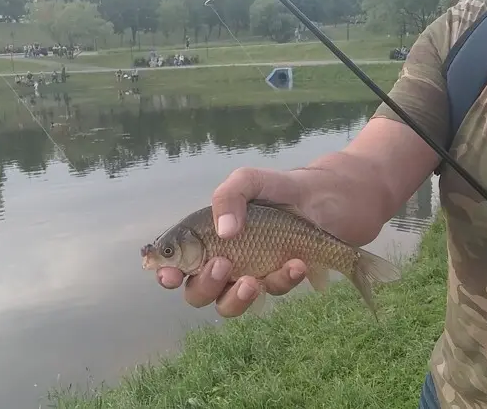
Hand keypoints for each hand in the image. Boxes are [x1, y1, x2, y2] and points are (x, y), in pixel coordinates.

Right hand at [156, 167, 308, 317]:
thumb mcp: (248, 181)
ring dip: (238, 298)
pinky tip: (296, 263)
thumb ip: (228, 197)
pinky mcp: (273, 283)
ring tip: (253, 281)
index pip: (174, 263)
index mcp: (201, 240)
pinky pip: (271, 292)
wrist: (319, 199)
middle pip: (196, 293)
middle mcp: (218, 264)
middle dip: (205, 285)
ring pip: (228, 305)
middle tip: (222, 264)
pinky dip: (282, 280)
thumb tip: (224, 232)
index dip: (167, 273)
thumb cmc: (274, 188)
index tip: (171, 275)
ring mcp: (245, 277)